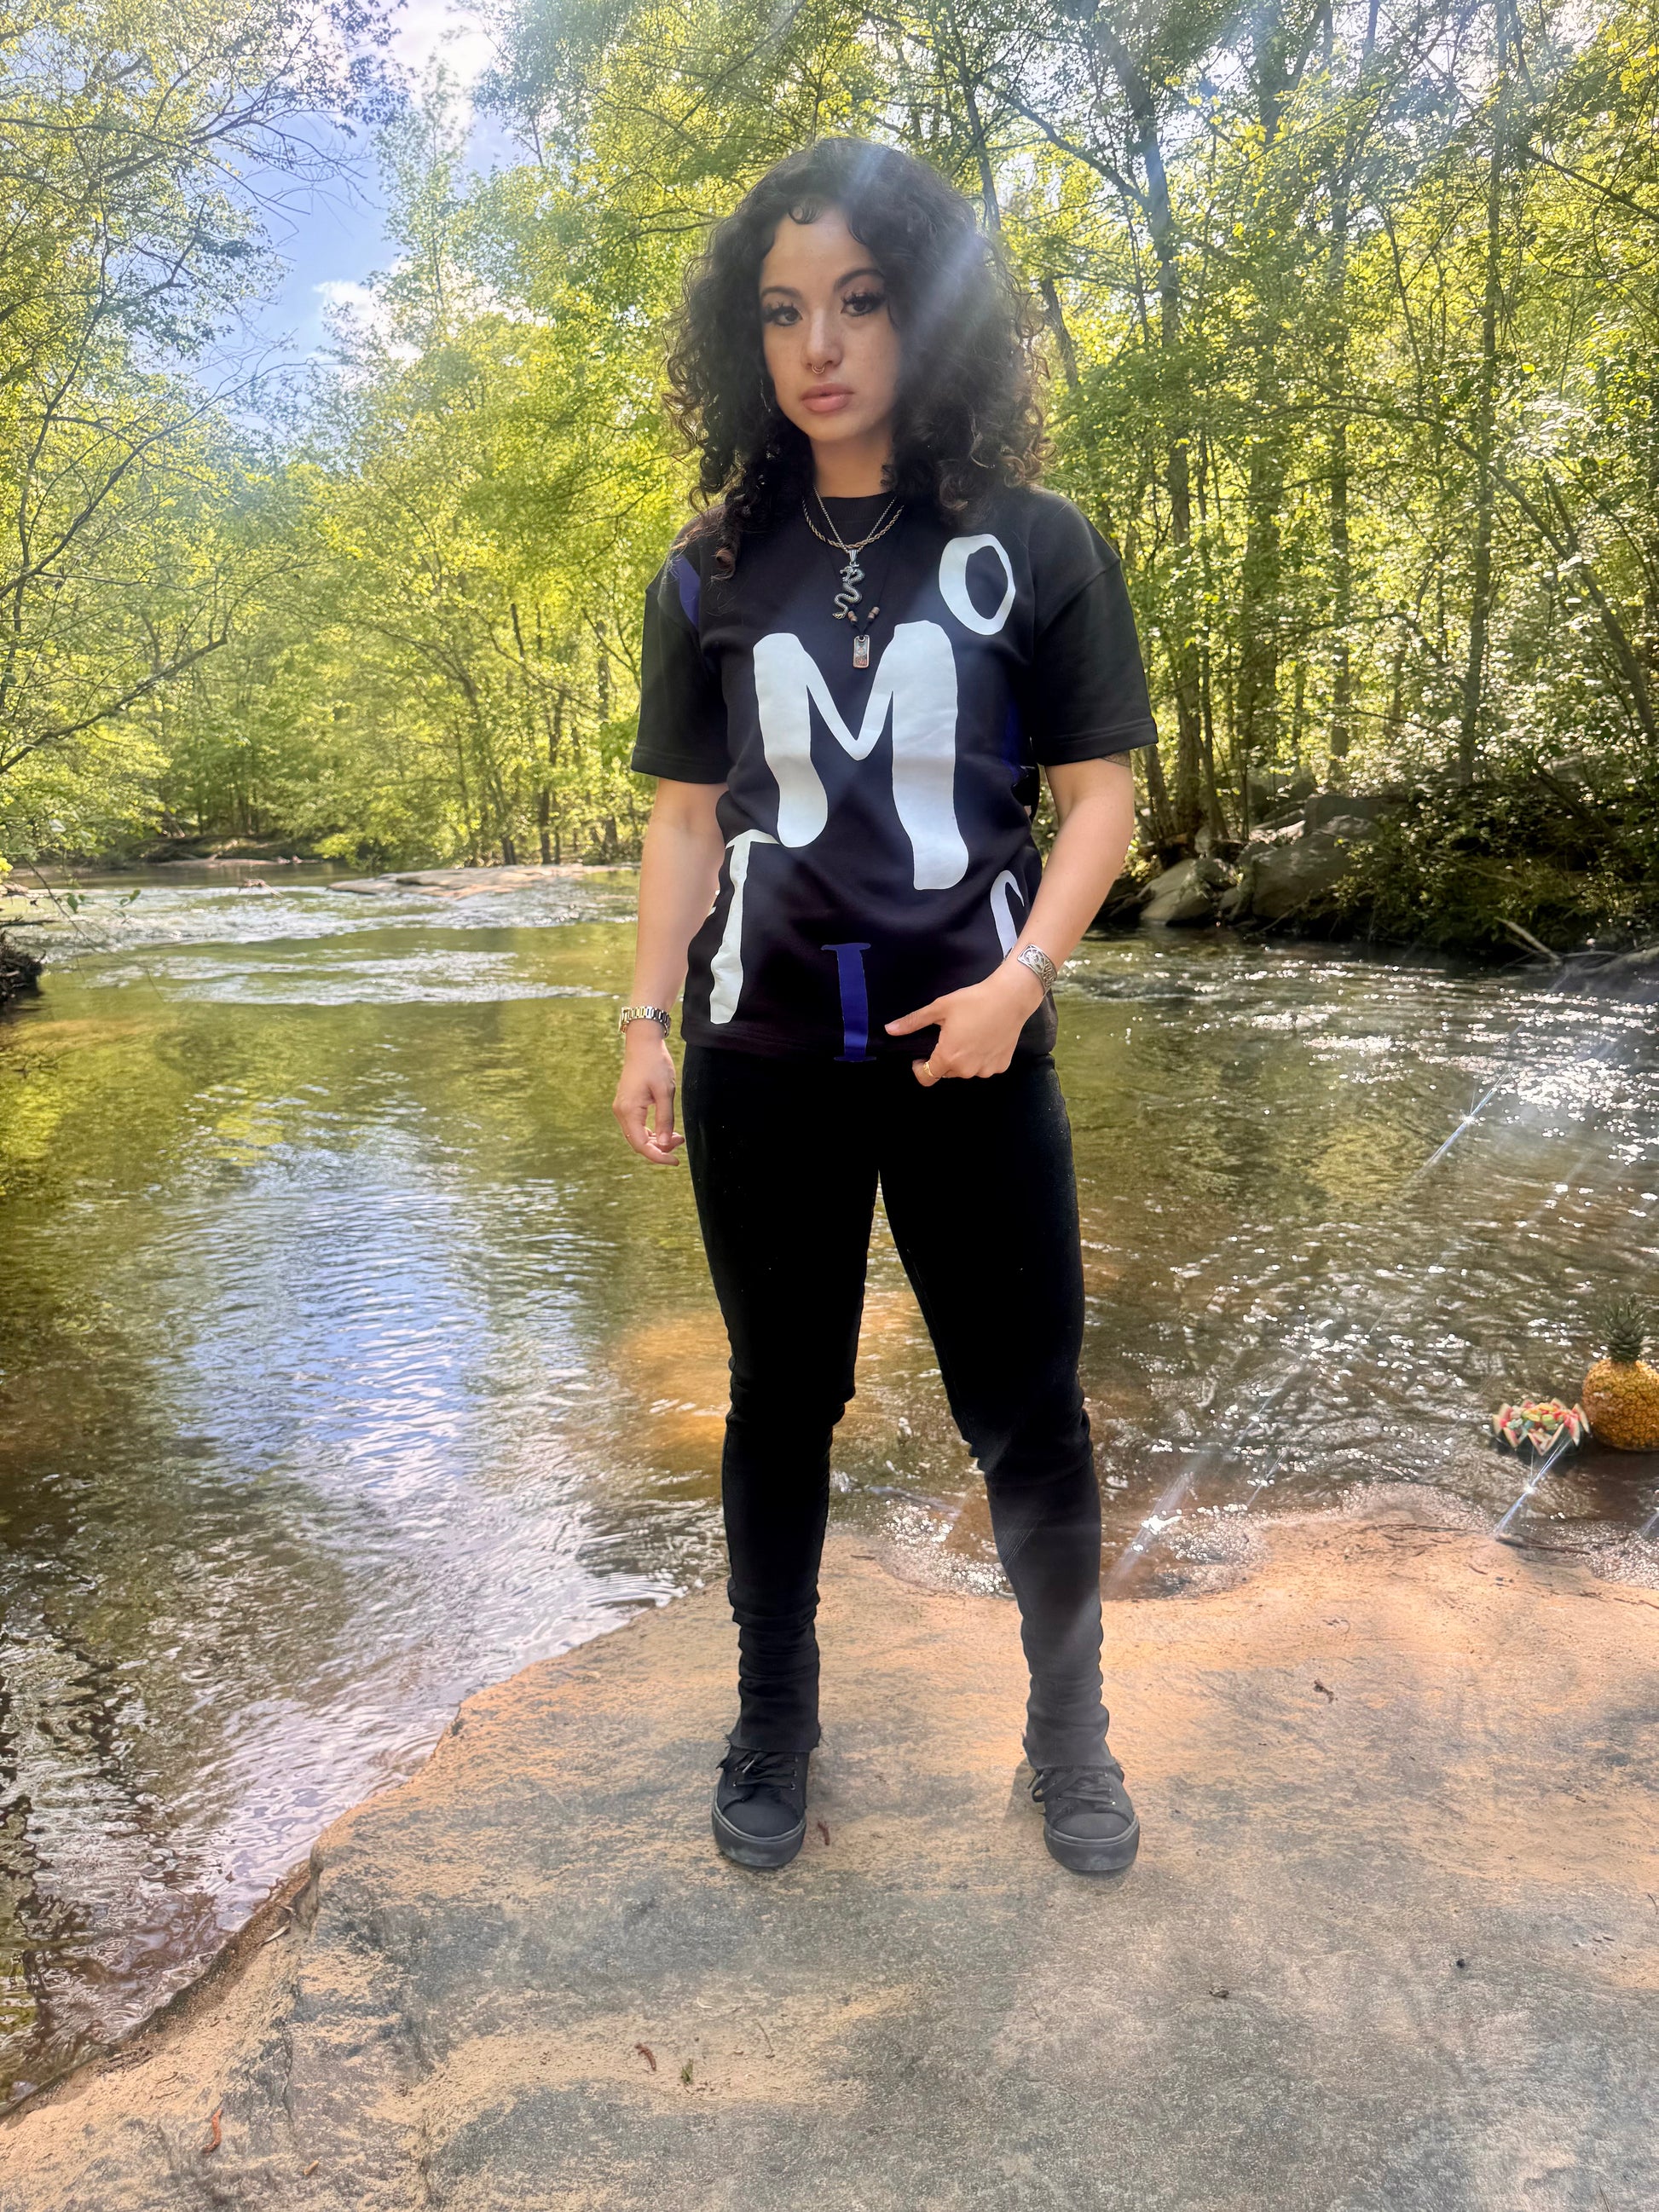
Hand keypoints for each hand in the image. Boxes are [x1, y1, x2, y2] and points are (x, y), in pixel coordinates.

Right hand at [612, 1025, 684, 1161]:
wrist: (643, 1043)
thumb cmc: (655, 1064)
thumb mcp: (665, 1092)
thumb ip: (665, 1120)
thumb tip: (666, 1144)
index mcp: (629, 1110)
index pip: (642, 1145)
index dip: (659, 1156)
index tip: (676, 1160)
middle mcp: (621, 1112)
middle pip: (638, 1143)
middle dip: (660, 1148)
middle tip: (680, 1142)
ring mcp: (622, 1108)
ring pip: (638, 1135)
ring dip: (657, 1140)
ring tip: (677, 1136)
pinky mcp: (627, 1104)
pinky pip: (637, 1126)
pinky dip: (651, 1131)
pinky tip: (666, 1129)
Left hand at [884, 960, 1045, 1084]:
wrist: (1010, 997)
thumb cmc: (973, 1001)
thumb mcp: (939, 1008)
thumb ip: (913, 1022)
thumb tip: (889, 1030)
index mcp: (948, 1058)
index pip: (926, 1078)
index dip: (919, 1069)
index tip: (921, 1055)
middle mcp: (967, 1070)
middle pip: (946, 1073)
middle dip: (943, 1059)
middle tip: (950, 1036)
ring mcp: (986, 1070)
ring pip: (966, 1071)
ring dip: (963, 1060)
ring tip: (969, 1036)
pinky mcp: (1002, 1066)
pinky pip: (984, 1067)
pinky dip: (981, 1058)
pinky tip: (985, 1039)